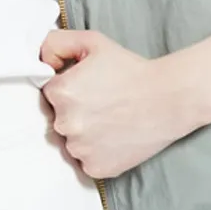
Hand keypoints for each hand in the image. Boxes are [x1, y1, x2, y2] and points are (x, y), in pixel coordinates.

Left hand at [38, 28, 206, 178]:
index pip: (50, 94)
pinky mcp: (96, 168)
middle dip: (76, 111)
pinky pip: (86, 161)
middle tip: (104, 103)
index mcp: (60, 93)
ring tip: (112, 120)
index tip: (91, 88)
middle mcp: (66, 123)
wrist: (169, 98)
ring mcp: (81, 149)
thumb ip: (56, 43)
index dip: (70, 89)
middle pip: (59, 119)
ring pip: (72, 141)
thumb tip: (40, 62)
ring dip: (85, 133)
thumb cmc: (132, 70)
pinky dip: (98, 152)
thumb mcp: (92, 42)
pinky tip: (115, 136)